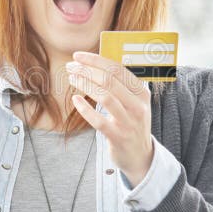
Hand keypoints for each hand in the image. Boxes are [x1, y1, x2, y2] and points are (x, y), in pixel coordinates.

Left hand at [67, 51, 152, 186]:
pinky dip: (85, 109)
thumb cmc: (131, 123)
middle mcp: (138, 105)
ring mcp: (129, 122)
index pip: (118, 69)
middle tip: (71, 67)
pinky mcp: (118, 137)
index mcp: (141, 92)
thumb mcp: (134, 101)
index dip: (96, 60)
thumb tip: (96, 63)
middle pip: (110, 81)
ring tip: (71, 78)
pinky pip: (99, 121)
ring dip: (85, 84)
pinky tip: (75, 99)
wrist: (140, 155)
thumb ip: (120, 84)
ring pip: (105, 97)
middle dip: (87, 70)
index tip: (78, 56)